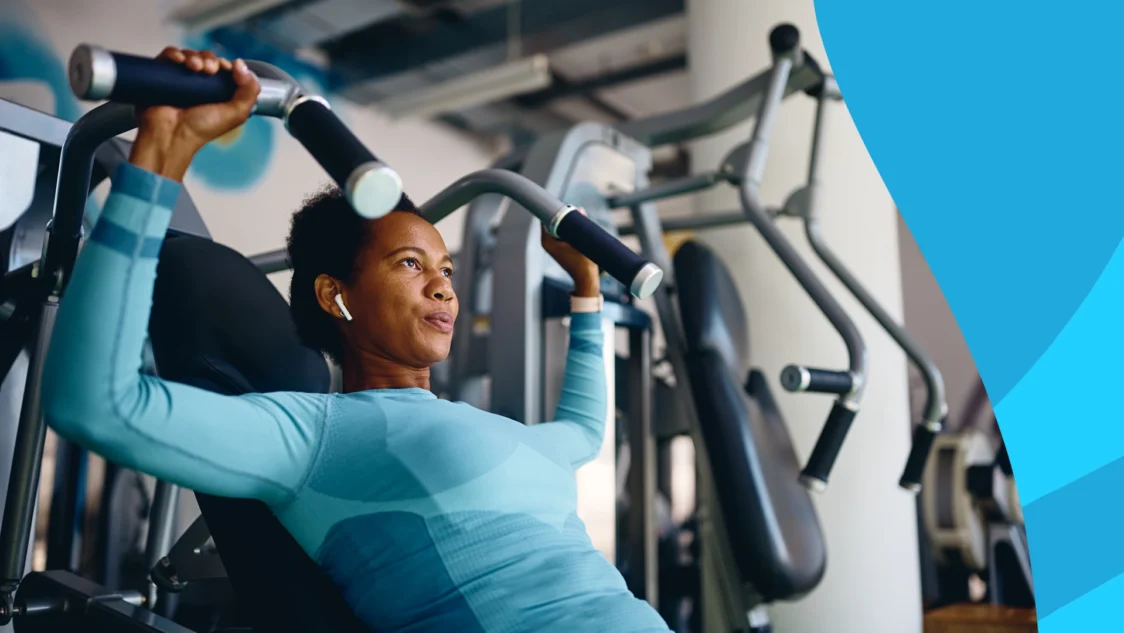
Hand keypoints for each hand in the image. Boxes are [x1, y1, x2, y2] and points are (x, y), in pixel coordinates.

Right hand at [129, 47, 260, 181]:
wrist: (171, 135)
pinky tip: (179, 61)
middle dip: (210, 60)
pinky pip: (169, 55)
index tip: (226, 68)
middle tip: (209, 70)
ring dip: (194, 56)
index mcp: (218, 93)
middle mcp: (200, 85)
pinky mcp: (162, 74)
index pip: (224, 68)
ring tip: (195, 68)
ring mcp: (181, 79)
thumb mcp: (236, 114)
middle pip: (207, 59)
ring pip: (189, 55)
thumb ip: (249, 92)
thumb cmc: (201, 129)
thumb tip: (242, 65)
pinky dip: (174, 54)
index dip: (226, 65)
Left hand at [542, 209, 599, 296]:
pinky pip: (561, 232)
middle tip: (574, 210)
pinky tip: (578, 227)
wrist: (586, 278)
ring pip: (558, 226)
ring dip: (567, 221)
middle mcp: (547, 243)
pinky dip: (568, 228)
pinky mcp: (559, 248)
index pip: (545, 218)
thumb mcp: (584, 240)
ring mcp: (552, 246)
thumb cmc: (584, 262)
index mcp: (547, 241)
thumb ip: (581, 224)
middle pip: (551, 221)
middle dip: (562, 214)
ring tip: (578, 218)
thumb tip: (580, 209)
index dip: (553, 209)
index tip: (563, 205)